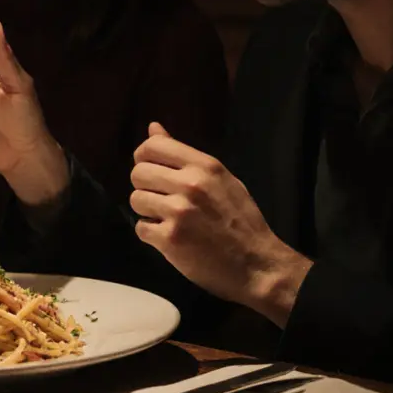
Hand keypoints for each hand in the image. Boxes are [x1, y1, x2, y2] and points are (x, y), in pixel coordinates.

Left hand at [129, 122, 312, 326]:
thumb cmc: (241, 220)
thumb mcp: (221, 179)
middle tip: (162, 199)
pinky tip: (170, 237)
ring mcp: (179, 211)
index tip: (151, 170)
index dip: (143, 157)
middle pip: (138, 173)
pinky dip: (151, 234)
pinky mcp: (170, 238)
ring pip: (135, 200)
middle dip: (145, 187)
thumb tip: (153, 128)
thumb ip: (185, 156)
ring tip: (168, 219)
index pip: (152, 145)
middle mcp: (190, 184)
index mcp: (205, 166)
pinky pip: (141, 228)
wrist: (257, 264)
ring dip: (147, 211)